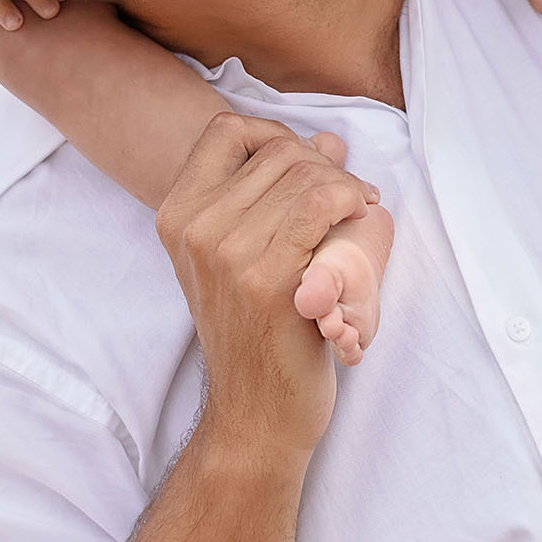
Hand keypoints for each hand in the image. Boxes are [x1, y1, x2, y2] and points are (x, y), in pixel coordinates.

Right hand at [156, 114, 374, 461]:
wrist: (256, 412)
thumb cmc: (259, 332)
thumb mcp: (247, 255)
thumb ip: (278, 192)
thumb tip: (329, 138)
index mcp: (177, 216)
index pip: (226, 129)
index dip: (278, 134)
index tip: (308, 167)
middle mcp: (194, 230)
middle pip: (278, 149)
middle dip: (325, 163)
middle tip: (350, 195)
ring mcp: (227, 254)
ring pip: (305, 174)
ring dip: (346, 184)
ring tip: (361, 208)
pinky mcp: (269, 280)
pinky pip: (320, 205)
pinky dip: (351, 199)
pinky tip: (364, 215)